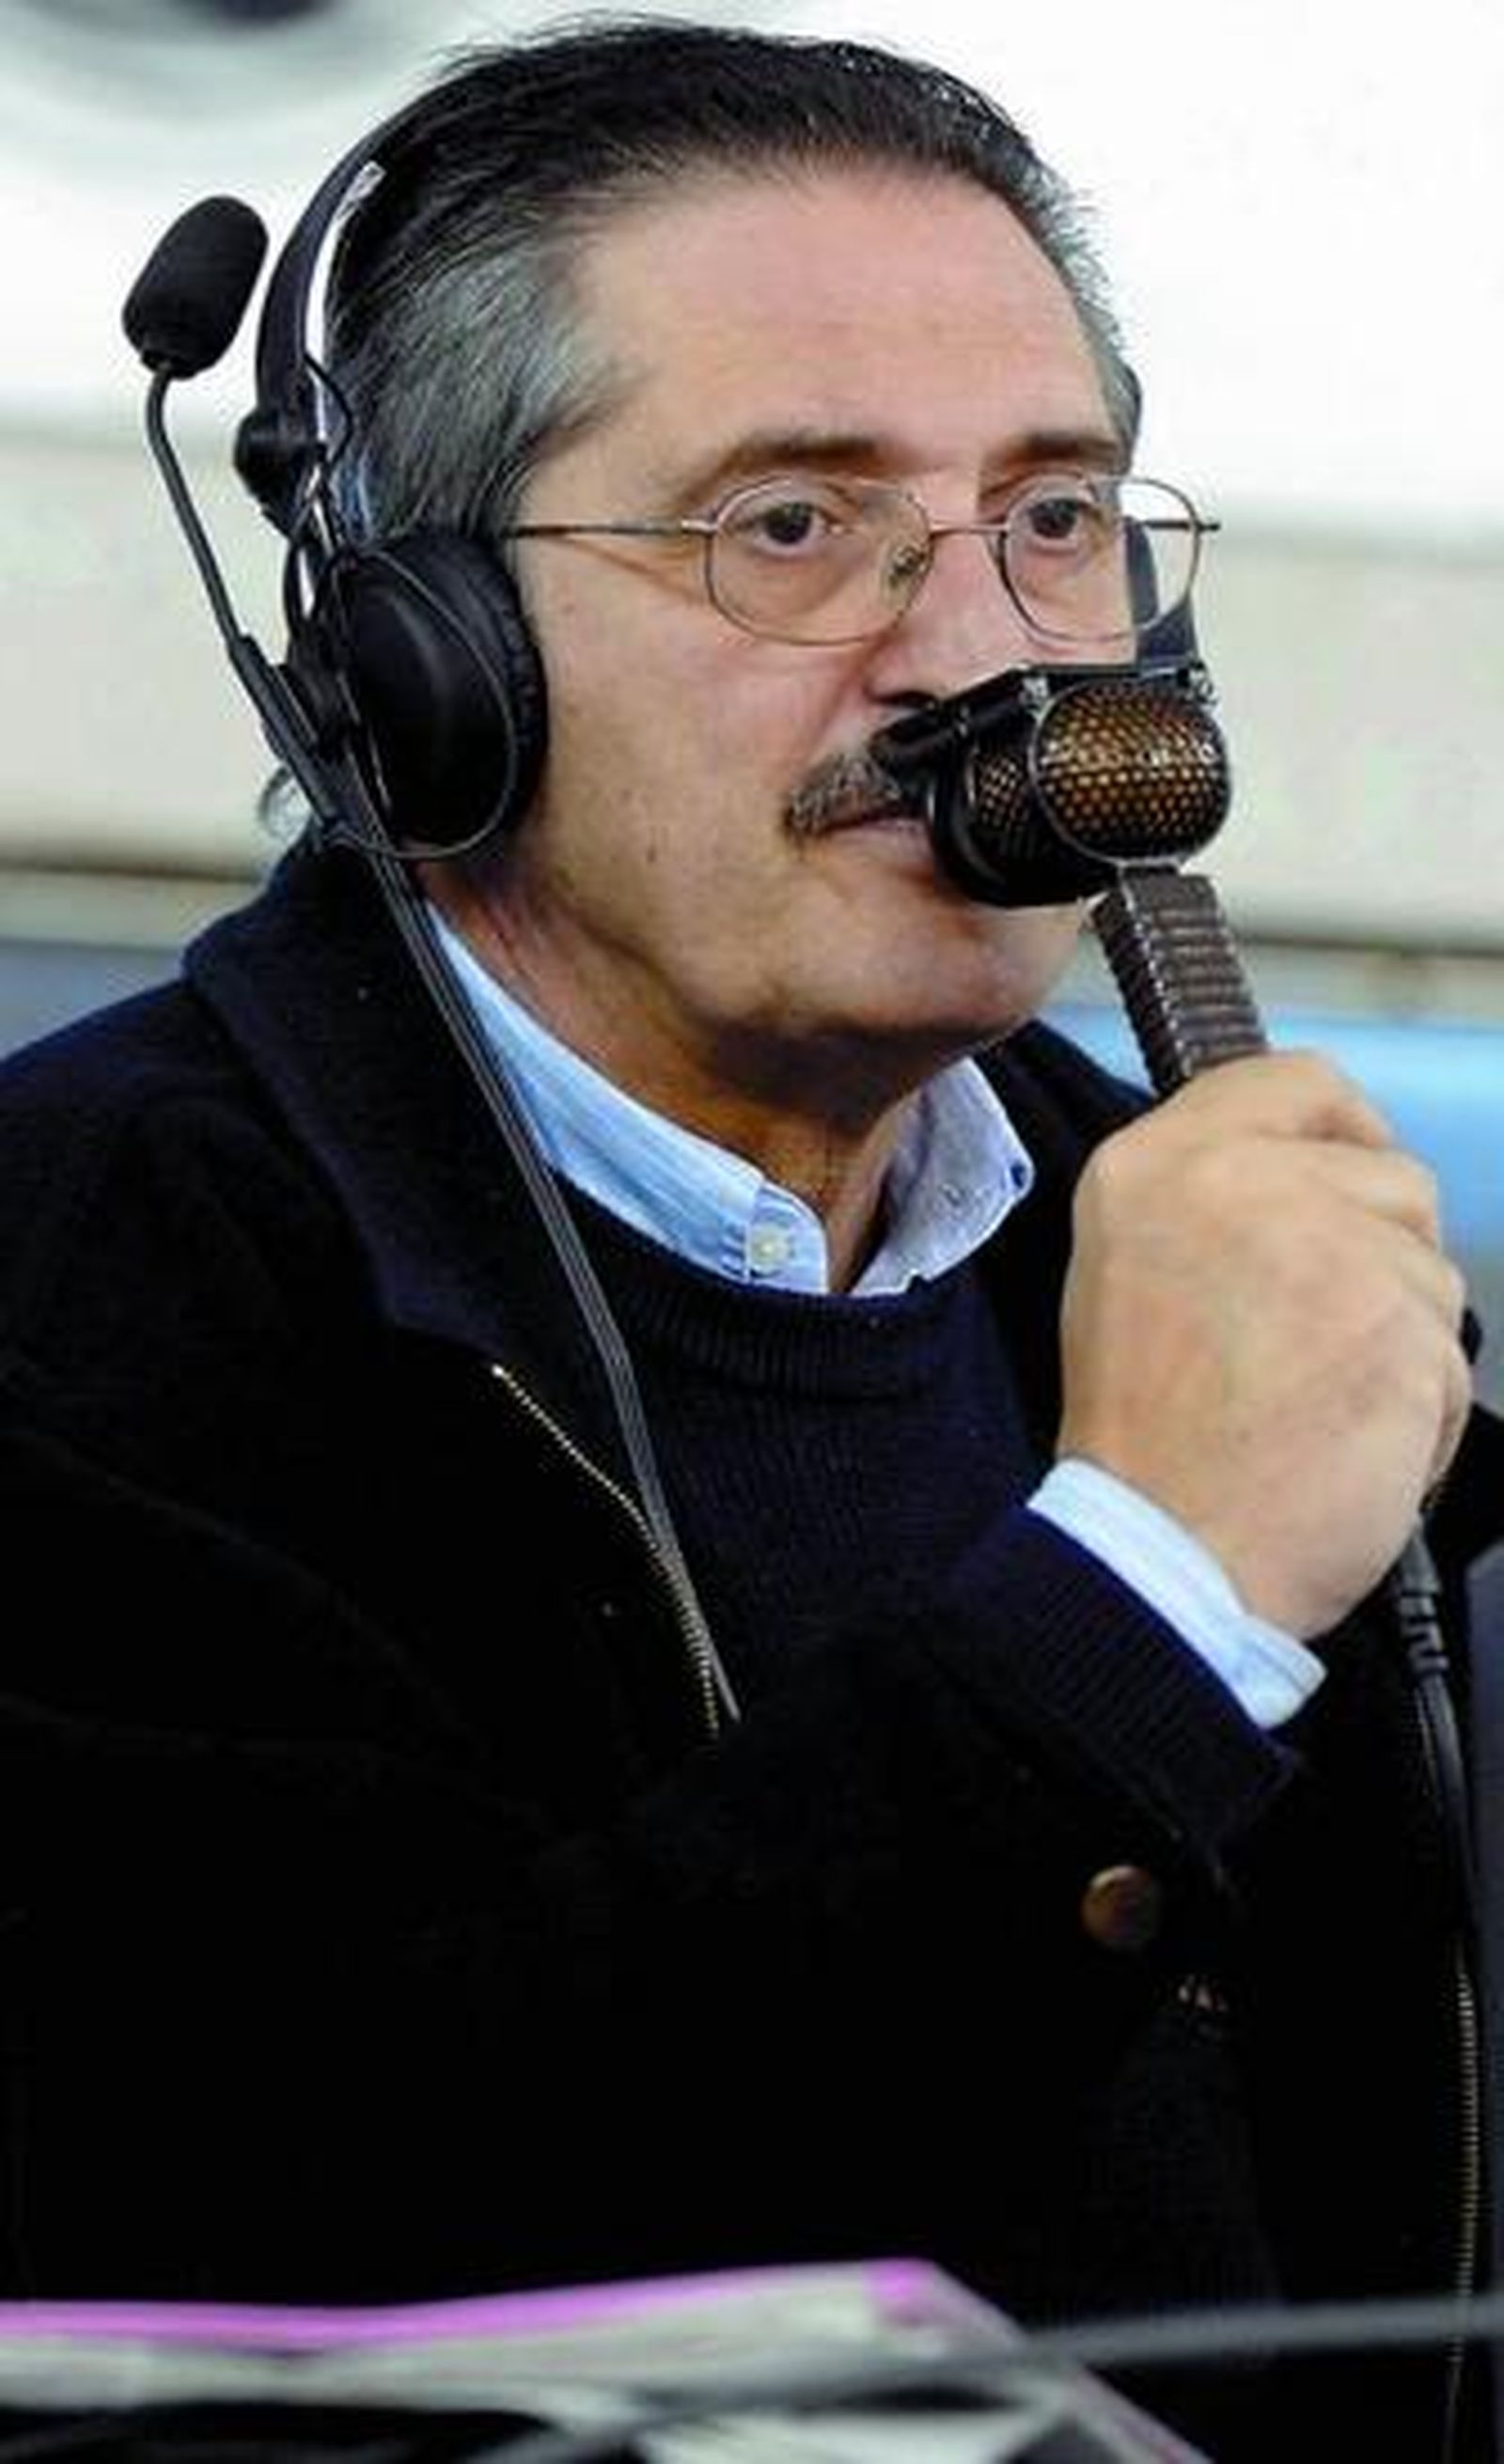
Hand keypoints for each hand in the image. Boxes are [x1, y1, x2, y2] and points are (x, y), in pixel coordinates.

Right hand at [1057, 1051, 1471, 1638]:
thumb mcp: (1128, 1269)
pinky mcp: (1399, 1324)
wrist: (1163, 1556)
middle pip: (1391, 1177)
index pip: (1297, 1081)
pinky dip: (1423, 1415)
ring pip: (1431, 1271)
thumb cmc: (1146, 1440)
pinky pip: (1453, 1358)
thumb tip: (1317, 1179)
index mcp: (1157, 1164)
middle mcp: (1241, 1182)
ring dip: (1402, 1344)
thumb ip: (1214, 1200)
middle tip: (1318, 1340)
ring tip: (1320, 1408)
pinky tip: (1352, 1450)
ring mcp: (1329, 1247)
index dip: (1344, 1132)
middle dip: (1383, 1258)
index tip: (1347, 1187)